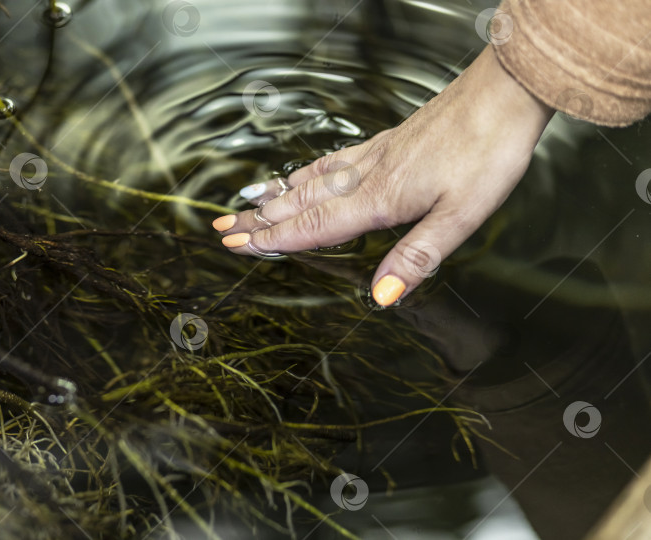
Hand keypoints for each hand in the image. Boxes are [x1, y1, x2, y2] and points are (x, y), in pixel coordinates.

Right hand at [212, 45, 553, 305]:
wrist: (504, 94)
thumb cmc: (489, 151)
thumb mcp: (462, 216)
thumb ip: (417, 256)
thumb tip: (381, 296)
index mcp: (381, 198)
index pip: (315, 225)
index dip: (274, 238)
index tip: (237, 244)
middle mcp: (368, 175)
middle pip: (302, 202)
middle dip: (259, 218)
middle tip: (222, 227)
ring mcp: (374, 156)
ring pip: (311, 179)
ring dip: (276, 196)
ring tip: (246, 203)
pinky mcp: (387, 142)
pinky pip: (332, 160)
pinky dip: (306, 171)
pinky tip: (302, 173)